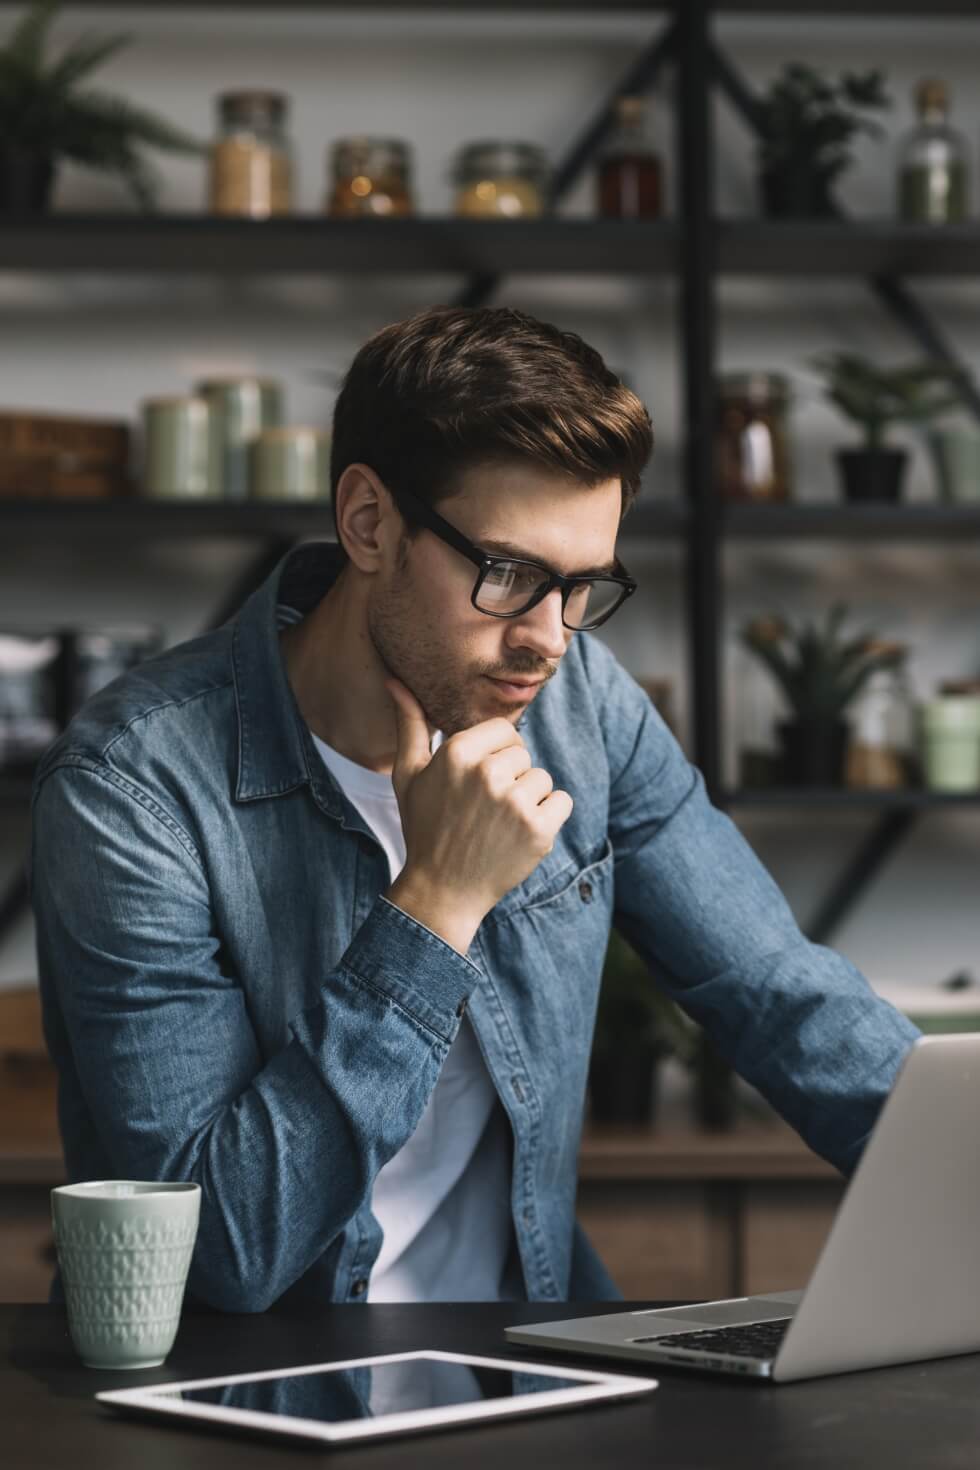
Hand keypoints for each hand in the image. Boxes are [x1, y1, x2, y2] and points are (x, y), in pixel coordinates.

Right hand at [383, 677, 572, 953]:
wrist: (442, 891)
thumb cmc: (424, 828)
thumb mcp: (408, 774)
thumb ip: (409, 723)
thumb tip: (395, 678)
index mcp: (458, 753)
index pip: (503, 731)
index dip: (494, 756)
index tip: (478, 784)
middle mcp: (487, 773)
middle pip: (523, 754)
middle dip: (511, 777)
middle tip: (484, 810)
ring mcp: (515, 802)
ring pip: (542, 778)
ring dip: (529, 800)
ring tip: (499, 824)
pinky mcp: (539, 829)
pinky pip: (562, 801)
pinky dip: (549, 818)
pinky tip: (519, 835)